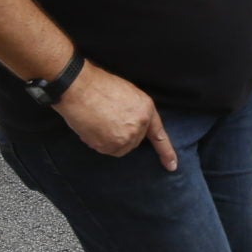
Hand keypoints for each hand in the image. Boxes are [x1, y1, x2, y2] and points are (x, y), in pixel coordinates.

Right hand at [52, 64, 178, 164]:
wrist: (80, 88)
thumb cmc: (99, 86)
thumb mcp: (127, 94)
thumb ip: (135, 112)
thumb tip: (129, 124)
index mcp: (146, 110)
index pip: (159, 135)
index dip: (166, 152)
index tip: (172, 166)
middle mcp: (140, 126)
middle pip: (133, 141)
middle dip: (121, 134)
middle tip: (106, 118)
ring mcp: (125, 138)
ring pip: (119, 147)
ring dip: (109, 139)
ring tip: (98, 120)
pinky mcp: (110, 146)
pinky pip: (105, 150)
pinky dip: (98, 142)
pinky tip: (92, 127)